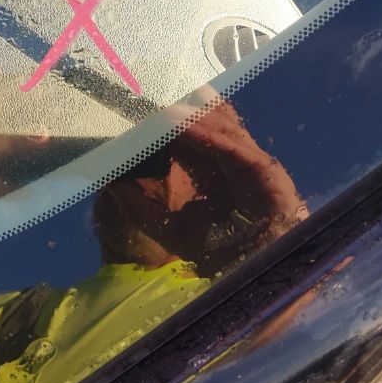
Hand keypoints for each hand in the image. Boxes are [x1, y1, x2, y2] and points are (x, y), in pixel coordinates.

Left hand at [100, 88, 306, 270]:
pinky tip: (183, 126)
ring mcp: (255, 167)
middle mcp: (238, 165)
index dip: (173, 125)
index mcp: (218, 172)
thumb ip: (141, 208)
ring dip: (194, 118)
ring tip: (164, 110)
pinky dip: (209, 135)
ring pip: (224, 130)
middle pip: (213, 126)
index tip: (146, 116)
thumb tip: (113, 184)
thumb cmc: (217, 253)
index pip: (196, 138)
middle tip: (154, 103)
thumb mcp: (169, 228)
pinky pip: (235, 148)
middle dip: (185, 114)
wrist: (252, 279)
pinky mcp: (268, 174)